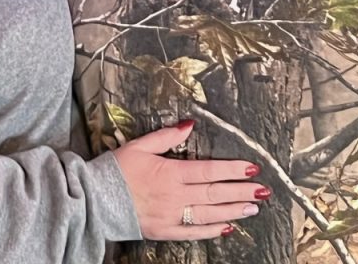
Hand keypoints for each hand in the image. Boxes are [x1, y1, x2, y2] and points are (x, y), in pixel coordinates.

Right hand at [113, 120, 266, 240]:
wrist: (95, 199)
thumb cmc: (116, 170)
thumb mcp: (140, 145)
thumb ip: (167, 136)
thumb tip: (189, 125)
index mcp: (170, 172)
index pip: (209, 170)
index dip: (233, 170)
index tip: (251, 168)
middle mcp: (175, 196)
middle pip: (215, 193)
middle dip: (241, 191)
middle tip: (263, 191)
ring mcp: (171, 216)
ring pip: (210, 214)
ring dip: (233, 210)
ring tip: (252, 208)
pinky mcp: (165, 231)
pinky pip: (194, 232)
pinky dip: (212, 230)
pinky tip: (227, 227)